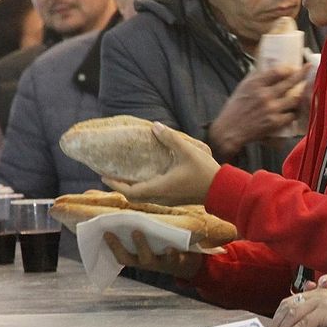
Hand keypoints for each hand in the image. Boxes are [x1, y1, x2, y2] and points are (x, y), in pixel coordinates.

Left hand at [104, 122, 219, 204]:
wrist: (222, 190)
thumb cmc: (205, 172)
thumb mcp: (188, 151)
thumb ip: (170, 138)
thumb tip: (155, 126)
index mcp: (160, 188)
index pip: (130, 191)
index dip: (115, 184)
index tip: (104, 175)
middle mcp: (161, 197)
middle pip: (134, 197)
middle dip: (121, 187)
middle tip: (112, 175)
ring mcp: (168, 200)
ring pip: (144, 198)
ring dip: (132, 189)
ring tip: (125, 176)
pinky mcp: (174, 199)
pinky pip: (152, 196)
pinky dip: (144, 189)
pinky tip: (146, 178)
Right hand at [104, 230, 205, 277]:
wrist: (183, 263)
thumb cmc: (160, 249)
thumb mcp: (148, 244)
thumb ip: (137, 233)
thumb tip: (124, 215)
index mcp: (137, 258)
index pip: (120, 255)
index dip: (112, 245)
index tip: (105, 232)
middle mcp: (145, 263)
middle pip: (131, 259)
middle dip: (122, 246)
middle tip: (116, 231)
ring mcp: (159, 263)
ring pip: (148, 259)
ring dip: (142, 246)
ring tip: (137, 232)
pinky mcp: (174, 262)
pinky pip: (172, 259)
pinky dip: (171, 254)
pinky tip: (170, 248)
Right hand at [208, 65, 309, 159]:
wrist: (230, 130)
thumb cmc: (235, 108)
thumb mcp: (243, 86)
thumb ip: (256, 77)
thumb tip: (269, 66)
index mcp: (255, 84)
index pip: (277, 71)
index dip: (289, 68)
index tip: (294, 67)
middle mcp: (265, 95)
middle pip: (290, 82)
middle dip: (302, 74)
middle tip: (308, 68)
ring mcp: (271, 109)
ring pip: (295, 99)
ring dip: (301, 94)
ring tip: (305, 90)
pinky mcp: (275, 122)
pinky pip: (292, 115)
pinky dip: (295, 112)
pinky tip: (296, 109)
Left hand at [268, 288, 326, 326]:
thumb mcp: (322, 325)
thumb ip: (306, 325)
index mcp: (317, 293)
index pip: (291, 302)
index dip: (279, 316)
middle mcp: (319, 293)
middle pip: (290, 306)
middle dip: (277, 324)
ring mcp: (323, 300)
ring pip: (294, 314)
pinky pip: (303, 324)